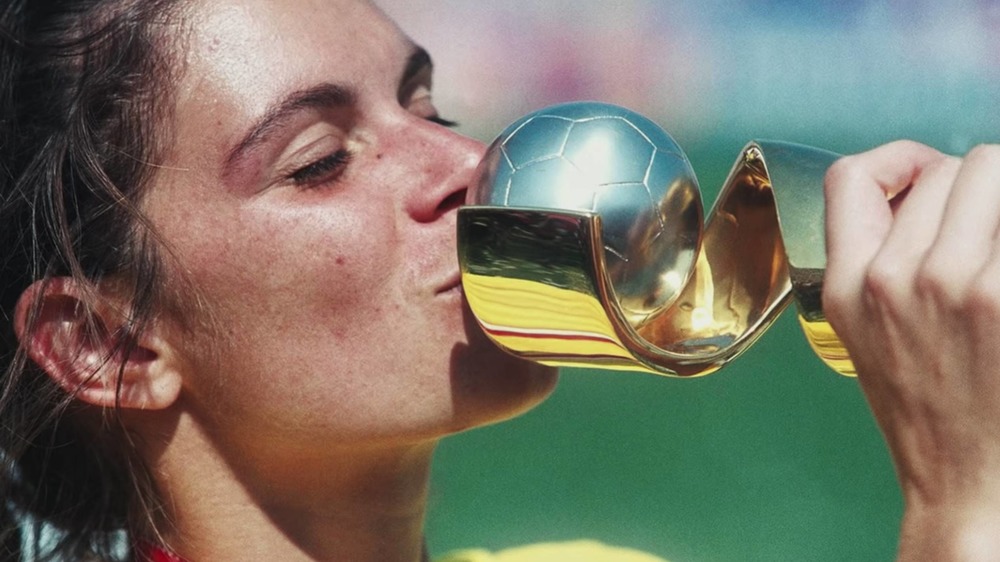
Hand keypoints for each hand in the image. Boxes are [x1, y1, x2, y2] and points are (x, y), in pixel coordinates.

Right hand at [823, 141, 999, 559]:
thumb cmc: (928, 408)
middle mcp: (889, 278)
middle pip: (948, 169)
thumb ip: (876, 258)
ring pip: (993, 171)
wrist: (968, 482)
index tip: (923, 176)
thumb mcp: (868, 332)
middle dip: (977, 191)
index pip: (850, 177)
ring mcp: (951, 284)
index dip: (896, 160)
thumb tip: (923, 188)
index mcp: (846, 286)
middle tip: (990, 237)